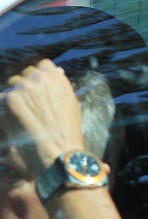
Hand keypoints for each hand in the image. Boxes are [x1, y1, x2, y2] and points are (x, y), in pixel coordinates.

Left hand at [0, 60, 84, 179]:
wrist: (57, 152)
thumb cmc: (66, 132)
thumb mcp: (70, 103)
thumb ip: (59, 86)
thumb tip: (55, 72)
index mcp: (55, 77)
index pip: (42, 66)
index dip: (39, 77)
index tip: (38, 88)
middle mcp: (37, 79)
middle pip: (22, 76)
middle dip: (23, 88)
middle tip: (26, 108)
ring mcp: (20, 90)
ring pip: (9, 87)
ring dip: (11, 99)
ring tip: (19, 117)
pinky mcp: (5, 103)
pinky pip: (1, 100)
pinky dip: (4, 110)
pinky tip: (11, 122)